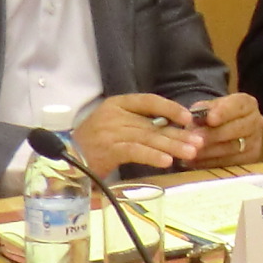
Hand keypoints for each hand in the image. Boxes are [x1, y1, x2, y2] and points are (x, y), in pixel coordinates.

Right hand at [74, 92, 201, 172]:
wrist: (63, 161)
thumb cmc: (95, 144)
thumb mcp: (117, 126)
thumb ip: (140, 125)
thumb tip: (175, 130)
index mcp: (117, 104)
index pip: (148, 100)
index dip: (170, 108)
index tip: (188, 118)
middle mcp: (113, 115)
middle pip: (153, 124)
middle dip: (178, 135)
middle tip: (199, 143)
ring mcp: (109, 132)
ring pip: (148, 138)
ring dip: (172, 147)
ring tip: (191, 153)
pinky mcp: (106, 150)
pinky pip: (135, 152)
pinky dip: (152, 156)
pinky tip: (167, 161)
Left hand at [179, 92, 262, 166]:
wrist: (219, 131)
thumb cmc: (211, 117)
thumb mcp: (206, 109)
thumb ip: (202, 111)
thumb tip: (196, 116)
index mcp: (247, 104)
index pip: (239, 105)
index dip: (224, 112)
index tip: (210, 119)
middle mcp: (256, 121)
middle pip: (238, 128)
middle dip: (216, 134)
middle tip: (197, 139)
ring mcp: (255, 140)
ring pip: (234, 147)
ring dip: (211, 151)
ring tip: (192, 151)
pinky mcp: (251, 158)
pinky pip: (231, 162)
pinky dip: (212, 162)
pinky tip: (197, 161)